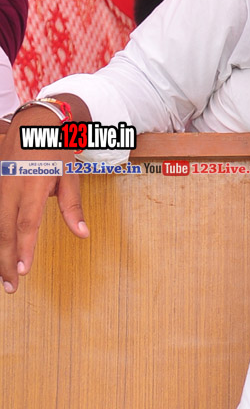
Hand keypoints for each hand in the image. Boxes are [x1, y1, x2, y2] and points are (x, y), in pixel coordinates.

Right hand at [0, 112, 87, 292]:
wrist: (35, 122)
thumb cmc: (56, 148)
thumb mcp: (70, 175)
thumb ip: (73, 207)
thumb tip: (83, 234)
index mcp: (32, 185)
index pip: (26, 224)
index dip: (24, 249)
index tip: (24, 271)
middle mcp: (10, 186)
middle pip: (5, 231)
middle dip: (7, 261)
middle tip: (12, 286)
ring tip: (3, 276)